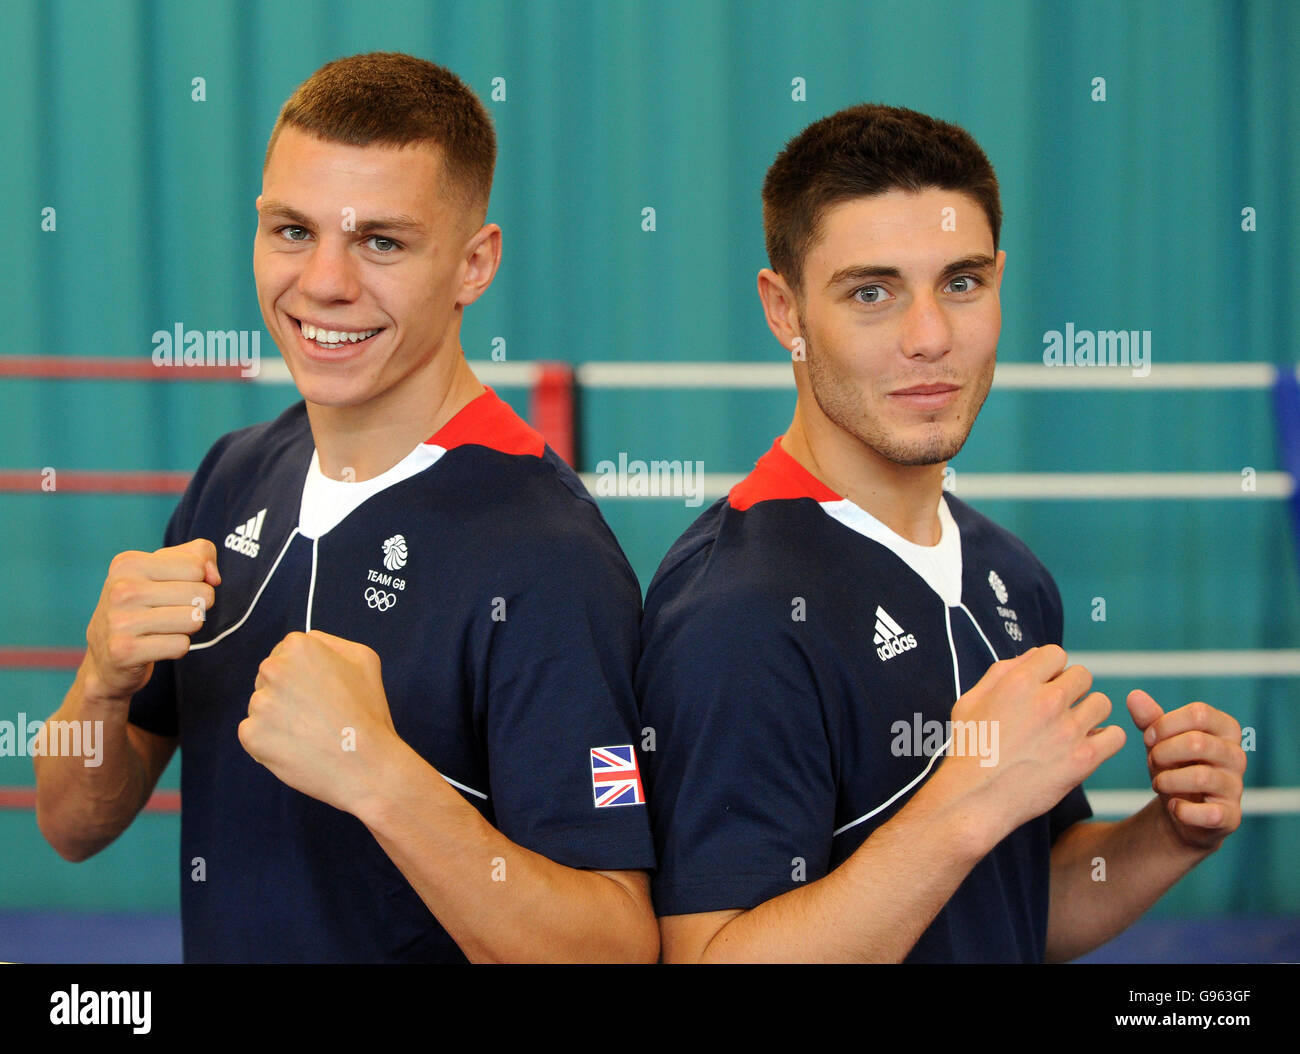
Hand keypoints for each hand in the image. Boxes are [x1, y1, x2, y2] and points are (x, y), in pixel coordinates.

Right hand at [85, 538, 219, 700]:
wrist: (104, 652)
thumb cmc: (143, 603)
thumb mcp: (165, 568)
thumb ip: (198, 555)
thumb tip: (214, 578)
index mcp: (129, 563)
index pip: (197, 567)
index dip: (197, 581)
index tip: (173, 590)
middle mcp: (121, 589)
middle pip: (202, 594)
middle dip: (196, 606)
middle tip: (169, 612)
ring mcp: (120, 621)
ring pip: (195, 620)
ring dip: (187, 628)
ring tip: (162, 628)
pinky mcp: (124, 651)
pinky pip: (181, 646)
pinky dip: (176, 648)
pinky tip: (154, 645)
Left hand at [238, 630, 401, 812]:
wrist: (366, 766)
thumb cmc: (368, 713)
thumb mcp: (365, 660)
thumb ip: (331, 644)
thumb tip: (308, 644)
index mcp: (299, 647)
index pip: (284, 653)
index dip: (302, 674)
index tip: (319, 692)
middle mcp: (273, 669)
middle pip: (269, 678)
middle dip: (286, 694)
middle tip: (316, 715)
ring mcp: (260, 703)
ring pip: (261, 706)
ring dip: (278, 719)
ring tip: (309, 735)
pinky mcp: (251, 734)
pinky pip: (253, 734)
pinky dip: (270, 742)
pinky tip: (296, 749)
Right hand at [943, 646, 1126, 837]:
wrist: (975, 796)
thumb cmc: (970, 748)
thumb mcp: (970, 700)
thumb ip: (1001, 671)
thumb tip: (1032, 656)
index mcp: (1019, 683)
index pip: (1056, 654)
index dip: (1051, 668)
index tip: (1045, 684)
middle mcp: (1047, 701)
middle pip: (1083, 675)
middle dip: (1071, 688)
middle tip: (1058, 708)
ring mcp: (1068, 731)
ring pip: (1102, 703)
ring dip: (1089, 712)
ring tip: (1072, 727)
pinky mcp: (1083, 759)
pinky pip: (1116, 736)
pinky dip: (1105, 739)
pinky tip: (1087, 745)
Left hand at [1127, 690, 1245, 851]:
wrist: (1181, 812)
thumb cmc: (1174, 766)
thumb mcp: (1160, 740)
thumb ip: (1149, 719)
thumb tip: (1134, 695)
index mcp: (1224, 729)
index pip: (1199, 713)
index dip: (1165, 724)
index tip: (1149, 737)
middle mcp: (1236, 756)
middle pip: (1197, 742)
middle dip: (1163, 752)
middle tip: (1152, 761)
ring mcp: (1235, 787)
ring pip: (1201, 776)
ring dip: (1167, 780)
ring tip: (1158, 783)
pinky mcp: (1230, 816)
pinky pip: (1209, 813)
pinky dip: (1183, 810)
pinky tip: (1174, 807)